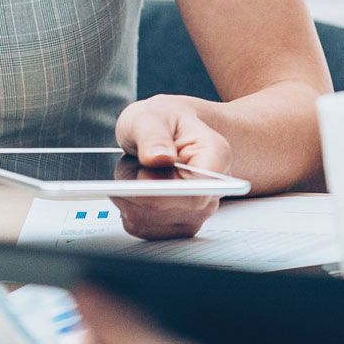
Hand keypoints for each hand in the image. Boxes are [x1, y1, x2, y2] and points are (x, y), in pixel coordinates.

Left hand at [112, 97, 232, 239]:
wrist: (167, 131)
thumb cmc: (164, 122)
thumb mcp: (150, 116)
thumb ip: (153, 135)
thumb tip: (158, 157)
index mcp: (215, 158)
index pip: (196, 192)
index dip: (163, 191)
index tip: (140, 178)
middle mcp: (211, 191)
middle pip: (167, 210)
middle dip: (137, 189)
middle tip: (133, 162)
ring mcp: (196, 213)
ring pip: (149, 220)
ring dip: (129, 197)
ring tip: (136, 170)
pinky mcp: (176, 226)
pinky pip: (141, 227)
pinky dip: (128, 208)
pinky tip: (135, 188)